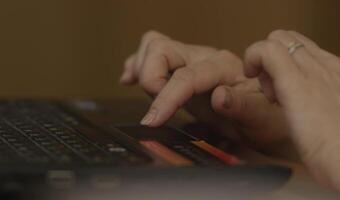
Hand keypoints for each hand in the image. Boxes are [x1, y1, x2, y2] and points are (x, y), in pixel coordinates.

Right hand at [120, 31, 289, 147]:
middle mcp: (205, 59)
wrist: (267, 117)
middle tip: (152, 107)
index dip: (165, 98)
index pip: (186, 76)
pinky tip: (130, 77)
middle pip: (163, 48)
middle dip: (149, 76)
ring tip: (135, 86)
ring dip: (141, 66)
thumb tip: (218, 97)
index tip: (152, 120)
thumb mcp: (261, 118)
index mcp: (223, 68)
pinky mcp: (182, 69)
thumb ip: (242, 106)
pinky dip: (138, 65)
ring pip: (155, 46)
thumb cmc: (267, 118)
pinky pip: (154, 55)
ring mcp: (191, 62)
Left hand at [244, 30, 339, 189]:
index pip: (305, 50)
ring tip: (267, 92)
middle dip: (271, 59)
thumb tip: (316, 114)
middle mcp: (327, 66)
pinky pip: (267, 51)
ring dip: (262, 60)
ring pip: (278, 38)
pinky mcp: (295, 81)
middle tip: (271, 91)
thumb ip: (325, 108)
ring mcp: (312, 70)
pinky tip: (252, 78)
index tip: (281, 93)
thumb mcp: (335, 119)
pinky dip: (253, 58)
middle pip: (289, 39)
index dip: (286, 64)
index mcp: (337, 75)